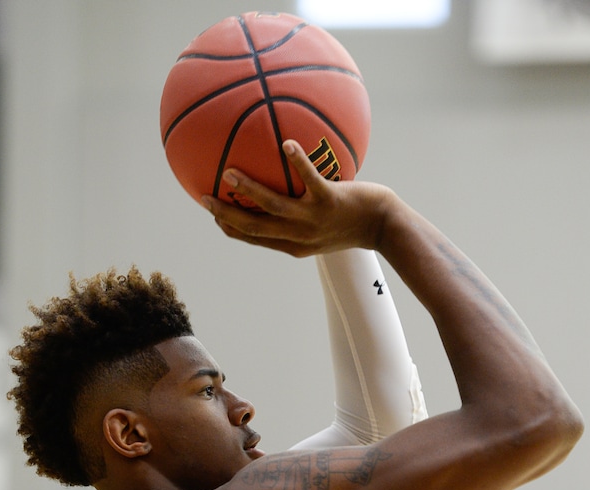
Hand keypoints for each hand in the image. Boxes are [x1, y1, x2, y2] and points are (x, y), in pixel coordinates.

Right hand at [201, 139, 389, 257]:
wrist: (384, 227)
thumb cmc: (354, 222)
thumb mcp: (323, 226)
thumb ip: (302, 214)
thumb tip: (285, 190)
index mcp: (293, 245)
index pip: (254, 239)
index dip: (231, 229)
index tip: (214, 216)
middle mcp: (299, 236)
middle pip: (254, 228)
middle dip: (227, 215)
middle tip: (205, 198)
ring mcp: (313, 220)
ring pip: (273, 207)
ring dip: (249, 191)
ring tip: (230, 173)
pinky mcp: (330, 201)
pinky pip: (309, 179)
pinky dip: (297, 162)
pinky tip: (285, 144)